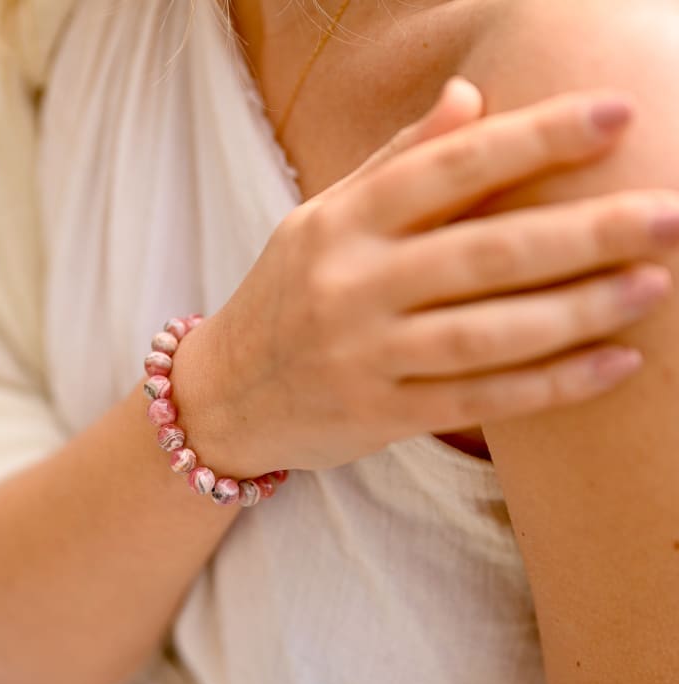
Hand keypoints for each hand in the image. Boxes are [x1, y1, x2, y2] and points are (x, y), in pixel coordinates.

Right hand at [178, 78, 677, 475]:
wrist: (222, 394)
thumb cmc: (283, 297)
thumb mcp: (321, 218)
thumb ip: (394, 161)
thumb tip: (472, 94)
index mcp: (341, 223)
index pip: (449, 168)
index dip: (535, 137)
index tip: (616, 114)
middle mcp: (351, 286)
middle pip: (484, 252)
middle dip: (584, 231)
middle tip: (669, 214)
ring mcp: (363, 357)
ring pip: (486, 332)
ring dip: (578, 310)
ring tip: (654, 285)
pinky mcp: (378, 417)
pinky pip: (477, 401)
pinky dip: (549, 384)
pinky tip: (611, 363)